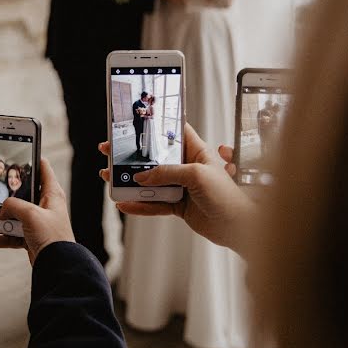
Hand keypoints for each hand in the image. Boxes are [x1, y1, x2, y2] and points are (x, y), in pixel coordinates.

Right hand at [0, 159, 74, 264]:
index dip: (30, 158)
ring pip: (13, 212)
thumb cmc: (51, 236)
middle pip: (21, 192)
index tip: (14, 153)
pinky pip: (11, 234)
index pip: (42, 168)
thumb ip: (12, 205)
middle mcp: (45, 206)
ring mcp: (37, 222)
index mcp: (51, 193)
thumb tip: (1, 209)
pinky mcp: (31, 237)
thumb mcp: (30, 213)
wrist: (57, 266)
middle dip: (1, 189)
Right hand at [98, 124, 253, 257]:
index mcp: (197, 152)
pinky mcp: (178, 205)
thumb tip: (142, 177)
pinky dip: (139, 205)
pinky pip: (154, 204)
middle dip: (132, 156)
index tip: (136, 121)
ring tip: (110, 178)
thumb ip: (167, 173)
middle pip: (155, 158)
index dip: (157, 126)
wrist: (237, 226)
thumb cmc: (227, 196)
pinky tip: (124, 204)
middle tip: (111, 151)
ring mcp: (181, 187)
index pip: (175, 132)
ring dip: (130, 182)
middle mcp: (187, 167)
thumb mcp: (196, 175)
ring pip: (150, 182)